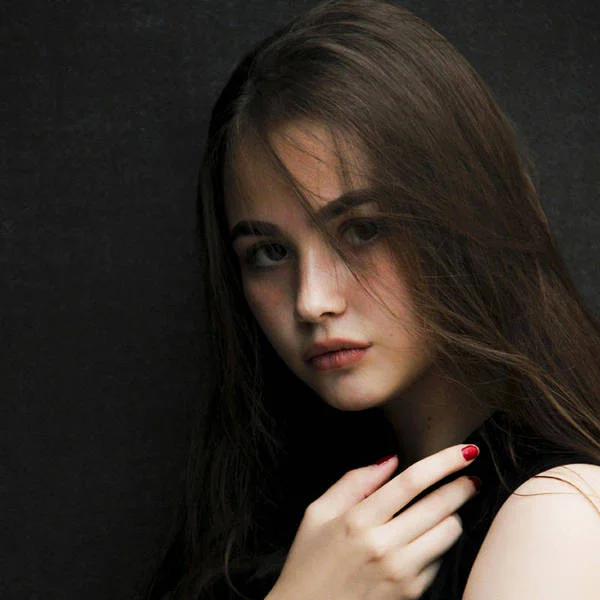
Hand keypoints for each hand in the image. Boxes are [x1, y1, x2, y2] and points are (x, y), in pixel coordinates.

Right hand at [266, 444, 479, 599]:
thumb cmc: (310, 562)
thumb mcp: (317, 513)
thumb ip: (353, 482)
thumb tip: (389, 460)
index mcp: (358, 520)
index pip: (412, 481)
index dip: (444, 461)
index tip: (466, 451)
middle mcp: (384, 546)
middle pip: (439, 505)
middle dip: (463, 485)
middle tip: (472, 475)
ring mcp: (401, 572)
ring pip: (449, 532)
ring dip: (454, 514)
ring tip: (448, 507)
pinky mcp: (411, 593)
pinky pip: (440, 559)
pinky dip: (439, 543)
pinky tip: (427, 538)